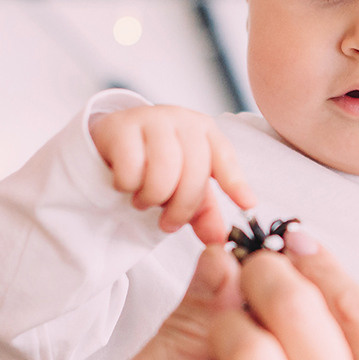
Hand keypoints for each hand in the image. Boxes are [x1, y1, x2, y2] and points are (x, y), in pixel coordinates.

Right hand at [90, 105, 256, 242]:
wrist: (111, 139)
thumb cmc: (154, 163)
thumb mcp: (183, 185)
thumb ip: (203, 212)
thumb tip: (218, 240)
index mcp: (203, 131)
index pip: (224, 157)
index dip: (236, 182)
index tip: (247, 204)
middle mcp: (181, 120)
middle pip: (194, 170)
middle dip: (182, 206)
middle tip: (168, 224)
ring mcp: (151, 119)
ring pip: (163, 169)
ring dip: (152, 196)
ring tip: (143, 201)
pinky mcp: (120, 126)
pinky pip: (131, 167)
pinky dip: (128, 186)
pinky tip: (125, 186)